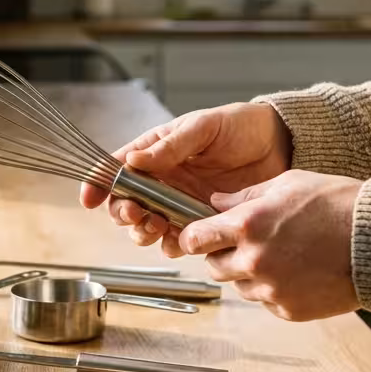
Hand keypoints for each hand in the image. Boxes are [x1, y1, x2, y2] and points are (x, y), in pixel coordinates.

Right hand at [79, 103, 292, 254]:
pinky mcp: (200, 221)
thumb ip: (170, 146)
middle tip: (136, 213)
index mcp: (155, 152)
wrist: (279, 146)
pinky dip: (172, 245)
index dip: (98, 183)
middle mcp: (162, 180)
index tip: (90, 197)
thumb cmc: (239, 127)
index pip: (116, 168)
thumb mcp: (203, 127)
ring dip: (143, 231)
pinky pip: (177, 240)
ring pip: (146, 226)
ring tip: (157, 225)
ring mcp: (179, 203)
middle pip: (126, 204)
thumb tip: (133, 160)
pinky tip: (179, 240)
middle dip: (123, 213)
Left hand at [178, 170, 362, 321]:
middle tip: (246, 243)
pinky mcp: (289, 310)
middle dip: (222, 255)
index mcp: (248, 225)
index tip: (197, 237)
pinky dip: (274, 290)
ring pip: (240, 286)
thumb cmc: (339, 205)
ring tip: (281, 255)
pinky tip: (298, 271)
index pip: (195, 239)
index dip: (193, 237)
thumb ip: (245, 196)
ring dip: (249, 274)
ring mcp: (271, 289)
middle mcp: (254, 261)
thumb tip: (216, 203)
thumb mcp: (288, 184)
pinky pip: (266, 302)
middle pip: (213, 267)